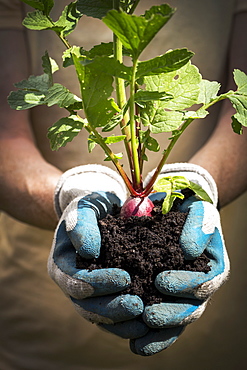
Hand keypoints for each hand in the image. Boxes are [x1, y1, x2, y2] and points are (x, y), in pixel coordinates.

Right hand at [48, 165, 143, 325]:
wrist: (99, 210)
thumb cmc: (90, 206)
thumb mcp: (84, 207)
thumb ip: (81, 225)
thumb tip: (89, 252)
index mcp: (62, 264)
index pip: (76, 281)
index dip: (98, 283)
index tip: (125, 277)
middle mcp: (71, 283)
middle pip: (87, 306)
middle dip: (112, 308)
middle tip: (138, 307)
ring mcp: (88, 292)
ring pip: (100, 316)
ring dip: (122, 321)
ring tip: (146, 321)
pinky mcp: (104, 294)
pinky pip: (113, 314)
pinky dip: (128, 321)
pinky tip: (148, 320)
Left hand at [101, 163, 228, 355]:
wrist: (177, 209)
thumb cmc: (189, 208)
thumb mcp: (199, 208)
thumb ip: (200, 225)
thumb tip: (189, 250)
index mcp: (212, 265)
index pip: (205, 282)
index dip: (186, 285)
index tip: (161, 281)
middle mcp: (201, 284)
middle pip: (192, 308)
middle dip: (171, 313)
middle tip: (148, 315)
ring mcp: (184, 294)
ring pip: (177, 320)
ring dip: (160, 329)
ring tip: (138, 332)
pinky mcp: (166, 299)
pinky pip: (163, 324)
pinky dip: (152, 337)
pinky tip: (136, 344)